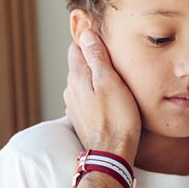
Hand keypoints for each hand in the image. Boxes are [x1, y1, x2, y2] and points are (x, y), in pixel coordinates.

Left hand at [64, 30, 140, 159]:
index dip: (89, 39)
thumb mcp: (110, 81)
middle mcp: (71, 89)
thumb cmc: (117, 118)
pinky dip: (96, 93)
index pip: (76, 47)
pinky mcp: (81, 117)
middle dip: (93, 57)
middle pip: (79, 64)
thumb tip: (85, 34)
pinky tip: (109, 97)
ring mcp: (74, 104)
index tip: (103, 35)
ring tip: (114, 75)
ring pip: (83, 81)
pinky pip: (87, 97)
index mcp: (77, 76)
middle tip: (113, 53)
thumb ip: (97, 57)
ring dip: (95, 76)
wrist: (112, 153)